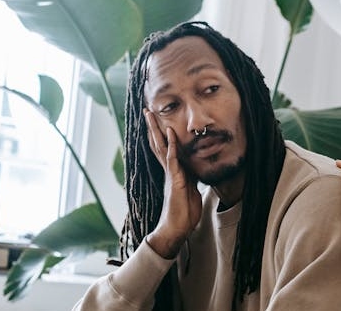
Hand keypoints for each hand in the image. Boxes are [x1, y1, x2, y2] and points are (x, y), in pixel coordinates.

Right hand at [143, 110, 202, 258]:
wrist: (177, 229)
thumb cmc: (184, 213)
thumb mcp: (191, 191)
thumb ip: (190, 179)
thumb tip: (193, 171)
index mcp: (174, 172)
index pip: (165, 149)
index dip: (161, 135)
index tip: (157, 120)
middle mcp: (169, 171)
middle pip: (159, 144)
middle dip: (153, 128)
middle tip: (147, 111)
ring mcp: (171, 175)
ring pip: (162, 149)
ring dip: (157, 131)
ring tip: (151, 116)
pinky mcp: (175, 182)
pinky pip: (173, 161)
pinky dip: (172, 147)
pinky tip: (170, 135)